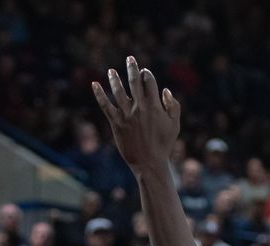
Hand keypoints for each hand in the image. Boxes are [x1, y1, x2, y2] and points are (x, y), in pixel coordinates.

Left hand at [92, 56, 180, 174]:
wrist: (149, 163)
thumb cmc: (163, 145)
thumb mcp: (175, 125)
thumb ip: (173, 106)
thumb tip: (165, 90)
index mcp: (154, 105)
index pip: (149, 82)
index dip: (147, 74)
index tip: (144, 72)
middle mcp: (140, 107)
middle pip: (134, 81)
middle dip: (132, 68)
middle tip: (129, 58)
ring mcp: (127, 114)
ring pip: (118, 91)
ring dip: (114, 78)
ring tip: (111, 71)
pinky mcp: (116, 123)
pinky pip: (105, 105)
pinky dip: (99, 94)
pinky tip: (94, 84)